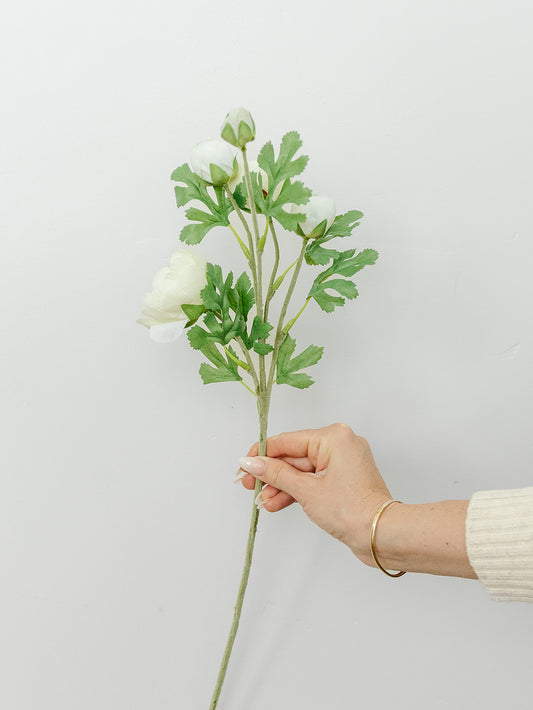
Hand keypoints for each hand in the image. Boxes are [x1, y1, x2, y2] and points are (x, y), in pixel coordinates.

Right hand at [237, 423, 392, 565]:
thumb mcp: (306, 490)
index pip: (287, 441)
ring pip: (301, 470)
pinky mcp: (342, 479)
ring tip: (262, 502)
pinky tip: (276, 503)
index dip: (262, 454)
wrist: (382, 536)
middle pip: (293, 456)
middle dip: (271, 475)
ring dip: (281, 486)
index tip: (243, 466)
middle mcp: (339, 444)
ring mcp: (342, 462)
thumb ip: (275, 474)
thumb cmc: (352, 510)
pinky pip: (312, 480)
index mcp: (333, 437)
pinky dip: (296, 491)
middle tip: (248, 487)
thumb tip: (251, 463)